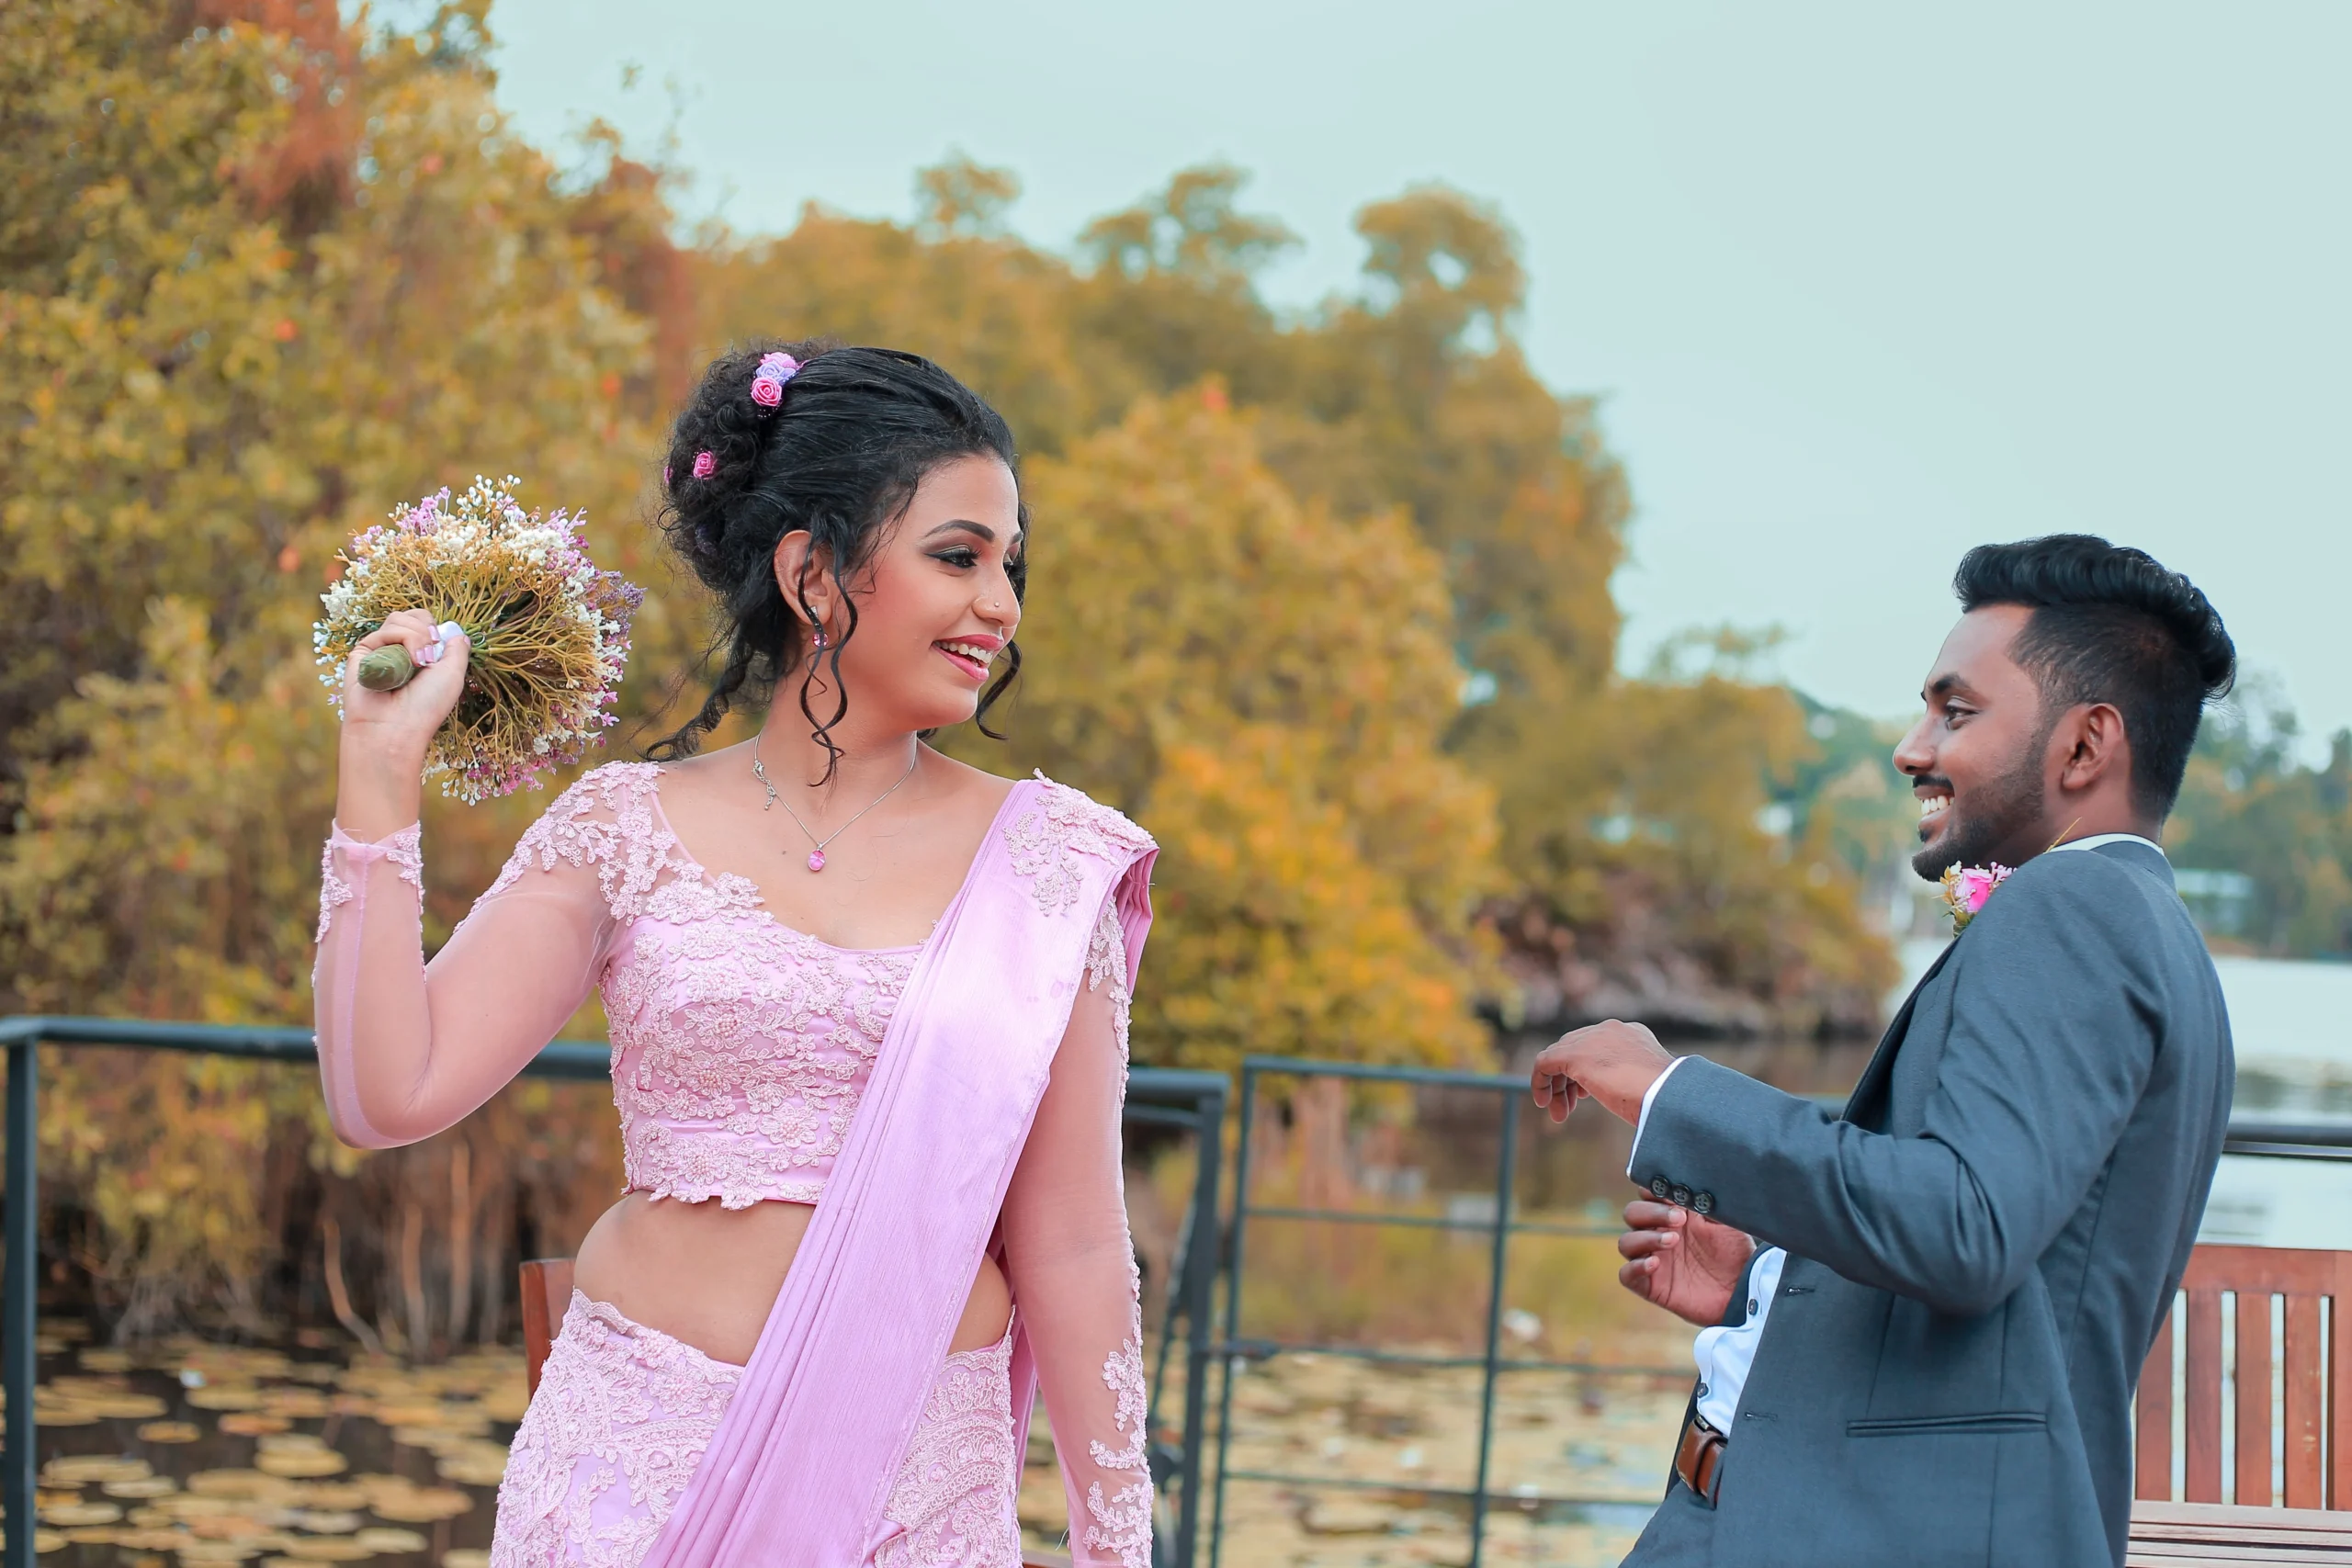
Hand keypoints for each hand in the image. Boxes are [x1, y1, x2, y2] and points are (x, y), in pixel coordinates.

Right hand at [335, 610, 469, 835]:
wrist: (394, 728)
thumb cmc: (426, 706)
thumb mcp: (453, 674)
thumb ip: (457, 648)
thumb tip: (455, 629)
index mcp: (421, 655)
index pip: (426, 621)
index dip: (434, 628)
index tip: (440, 647)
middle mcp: (400, 651)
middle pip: (412, 615)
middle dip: (426, 630)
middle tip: (429, 657)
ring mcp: (380, 651)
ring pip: (398, 619)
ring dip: (415, 636)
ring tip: (417, 663)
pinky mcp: (361, 653)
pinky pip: (382, 631)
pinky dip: (398, 641)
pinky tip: (401, 663)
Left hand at [1529, 1019, 1673, 1125]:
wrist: (1669, 1095)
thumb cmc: (1667, 1099)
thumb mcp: (1649, 1084)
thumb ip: (1633, 1079)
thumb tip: (1624, 1094)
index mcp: (1631, 1034)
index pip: (1596, 1046)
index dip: (1585, 1073)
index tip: (1585, 1096)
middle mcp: (1610, 1030)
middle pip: (1575, 1050)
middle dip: (1568, 1082)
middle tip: (1567, 1109)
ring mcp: (1591, 1040)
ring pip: (1560, 1056)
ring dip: (1557, 1087)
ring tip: (1560, 1114)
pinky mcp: (1574, 1054)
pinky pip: (1545, 1062)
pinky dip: (1540, 1082)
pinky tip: (1544, 1102)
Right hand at [1617, 1196, 1755, 1327]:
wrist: (1744, 1290)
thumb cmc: (1736, 1254)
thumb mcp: (1726, 1220)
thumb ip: (1706, 1200)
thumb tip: (1693, 1177)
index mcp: (1673, 1214)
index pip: (1646, 1194)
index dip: (1651, 1189)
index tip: (1669, 1192)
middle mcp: (1658, 1234)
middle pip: (1632, 1214)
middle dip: (1652, 1212)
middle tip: (1679, 1219)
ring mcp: (1653, 1259)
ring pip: (1626, 1242)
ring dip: (1645, 1238)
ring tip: (1672, 1241)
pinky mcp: (1651, 1286)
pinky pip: (1626, 1274)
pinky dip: (1635, 1267)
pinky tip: (1655, 1264)